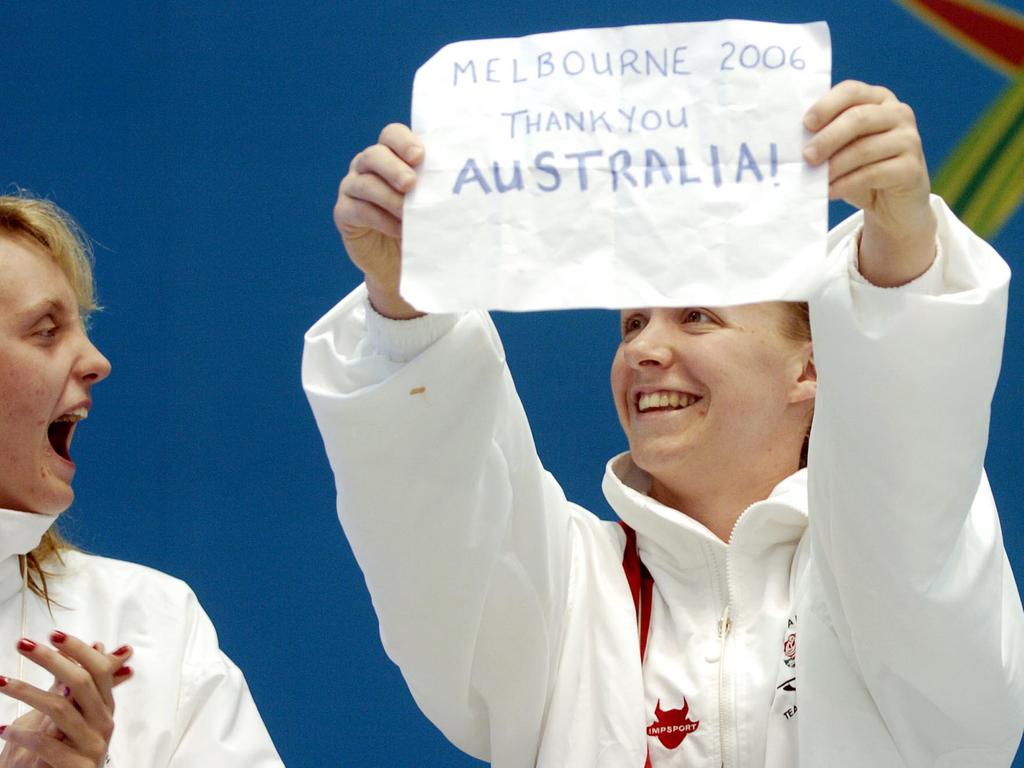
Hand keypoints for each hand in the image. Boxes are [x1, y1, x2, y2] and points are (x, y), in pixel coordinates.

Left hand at [0, 632, 132, 766]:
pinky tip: (2, 728)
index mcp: (105, 707)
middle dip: (50, 659)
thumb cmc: (67, 752)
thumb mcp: (75, 715)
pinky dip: (21, 734)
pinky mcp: (77, 766)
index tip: (53, 634)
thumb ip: (81, 685)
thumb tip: (99, 645)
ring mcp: (92, 745)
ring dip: (26, 692)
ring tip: (1, 682)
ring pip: (60, 709)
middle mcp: (104, 723)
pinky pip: (46, 744)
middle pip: (81, 683)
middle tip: (23, 644)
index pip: (99, 669)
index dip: (78, 650)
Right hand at [334, 123, 425, 318]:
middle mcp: (367, 166)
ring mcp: (352, 188)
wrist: (401, 261)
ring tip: (408, 213)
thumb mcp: (432, 202)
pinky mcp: (344, 213)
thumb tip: (461, 179)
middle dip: (393, 168)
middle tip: (411, 183)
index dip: (403, 142)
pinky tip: (399, 230)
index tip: (419, 156)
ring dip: (389, 198)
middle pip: (374, 155)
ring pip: (365, 183)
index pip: (391, 135)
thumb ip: (438, 185)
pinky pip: (359, 210)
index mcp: (390, 154)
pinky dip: (381, 219)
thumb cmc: (421, 224)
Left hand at [803, 80, 936, 286]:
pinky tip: (830, 192)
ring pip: (864, 149)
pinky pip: (873, 173)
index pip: (851, 91)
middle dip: (827, 138)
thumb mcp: (842, 148)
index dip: (826, 105)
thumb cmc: (860, 169)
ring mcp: (909, 139)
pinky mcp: (912, 168)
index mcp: (878, 99)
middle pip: (858, 119)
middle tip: (806, 157)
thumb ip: (826, 137)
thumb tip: (792, 142)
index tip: (805, 124)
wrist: (893, 204)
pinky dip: (846, 184)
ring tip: (815, 179)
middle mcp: (898, 113)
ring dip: (834, 166)